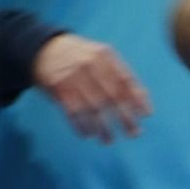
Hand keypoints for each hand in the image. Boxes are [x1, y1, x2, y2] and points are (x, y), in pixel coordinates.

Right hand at [32, 34, 151, 143]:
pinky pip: (73, 111)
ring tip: (109, 140)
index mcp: (105, 56)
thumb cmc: (79, 56)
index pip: (126, 79)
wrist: (43, 48)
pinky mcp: (58, 88)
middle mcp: (91, 65)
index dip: (138, 98)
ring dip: (103, 127)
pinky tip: (88, 134)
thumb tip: (142, 97)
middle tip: (134, 133)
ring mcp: (74, 77)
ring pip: (93, 107)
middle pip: (112, 96)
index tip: (147, 114)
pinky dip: (81, 125)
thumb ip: (119, 73)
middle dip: (125, 117)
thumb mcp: (100, 55)